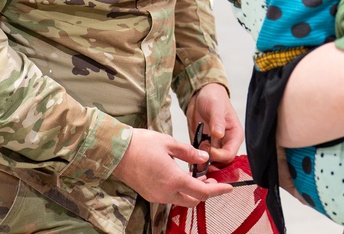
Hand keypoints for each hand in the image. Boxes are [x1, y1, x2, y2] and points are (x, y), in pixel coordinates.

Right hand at [111, 128, 231, 206]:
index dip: (218, 191)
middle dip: (206, 192)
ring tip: (199, 177)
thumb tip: (204, 158)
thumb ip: (189, 152)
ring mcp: (156, 196)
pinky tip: (182, 178)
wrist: (115, 151)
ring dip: (193, 192)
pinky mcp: (149, 195)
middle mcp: (165, 192)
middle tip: (212, 179)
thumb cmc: (141, 144)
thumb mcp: (169, 143)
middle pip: (193, 200)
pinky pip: (170, 198)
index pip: (202, 192)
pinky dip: (181, 191)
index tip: (228, 187)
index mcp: (173, 179)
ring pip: (181, 201)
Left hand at [186, 83, 242, 164]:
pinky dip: (194, 161)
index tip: (207, 149)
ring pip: (210, 163)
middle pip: (221, 163)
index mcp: (234, 135)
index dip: (219, 156)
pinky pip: (199, 158)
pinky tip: (187, 159)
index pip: (229, 154)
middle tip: (197, 160)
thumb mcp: (216, 106)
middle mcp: (225, 143)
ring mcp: (214, 146)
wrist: (201, 94)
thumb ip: (218, 120)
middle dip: (210, 164)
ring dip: (201, 164)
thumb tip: (219, 134)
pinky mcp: (202, 146)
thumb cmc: (214, 97)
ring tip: (191, 160)